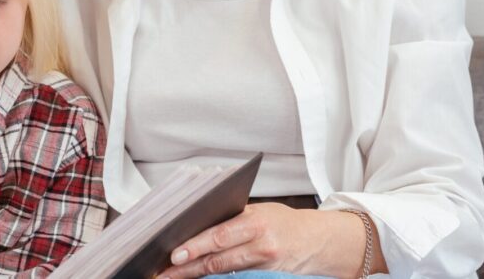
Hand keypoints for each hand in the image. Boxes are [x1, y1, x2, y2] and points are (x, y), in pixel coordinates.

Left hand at [157, 204, 370, 277]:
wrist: (318, 241)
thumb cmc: (284, 221)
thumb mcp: (259, 210)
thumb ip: (231, 217)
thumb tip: (195, 221)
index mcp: (257, 222)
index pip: (220, 235)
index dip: (195, 246)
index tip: (174, 253)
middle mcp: (261, 245)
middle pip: (218, 259)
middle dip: (188, 266)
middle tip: (165, 271)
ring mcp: (263, 264)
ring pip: (222, 271)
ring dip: (195, 274)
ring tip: (173, 276)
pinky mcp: (264, 276)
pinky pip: (232, 276)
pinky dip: (212, 276)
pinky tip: (195, 276)